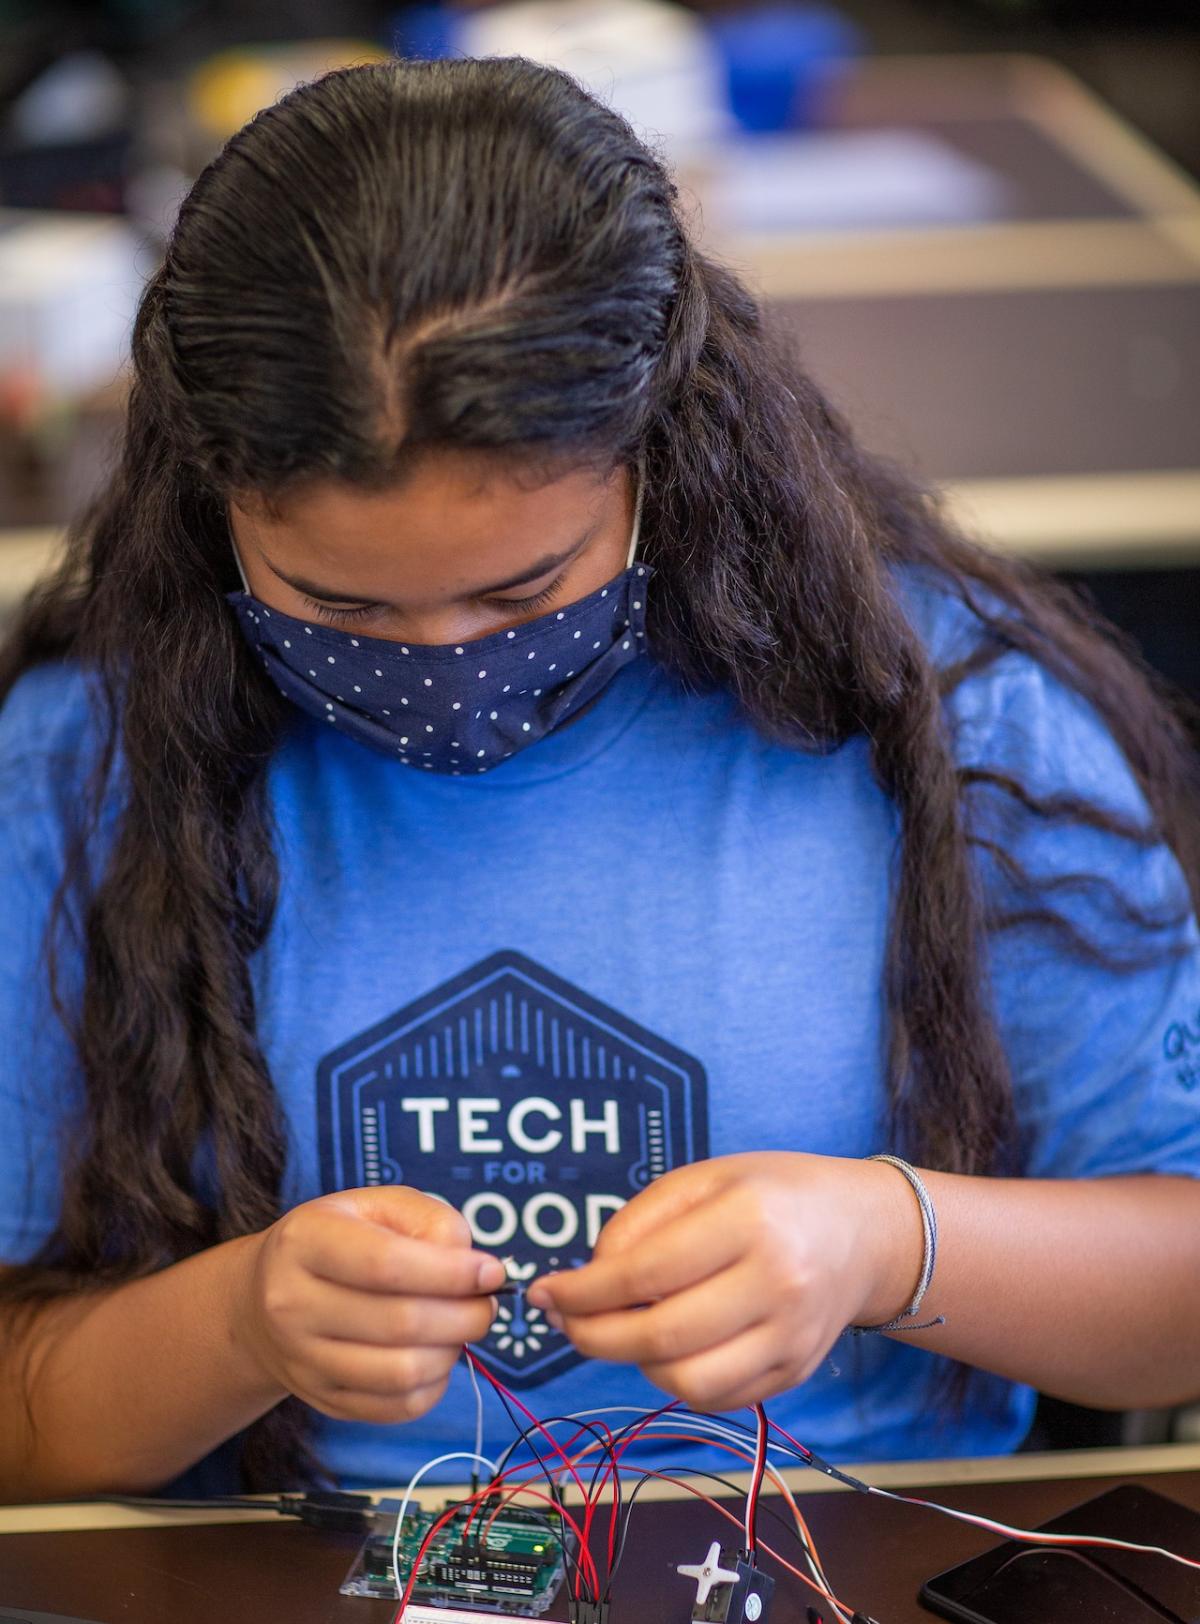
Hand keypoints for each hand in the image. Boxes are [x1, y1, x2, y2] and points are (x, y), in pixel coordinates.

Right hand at [238, 1187, 504, 1422]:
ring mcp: (302, 1360)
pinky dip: (434, 1385)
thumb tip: (473, 1269)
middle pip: (400, 1324)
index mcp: (305, 1240)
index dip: (451, 1272)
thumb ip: (430, 1221)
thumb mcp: (377, 1206)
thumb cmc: (339, 1240)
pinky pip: (395, 1407)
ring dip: (452, 1353)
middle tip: (487, 1305)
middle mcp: (292, 1304)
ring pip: (401, 1374)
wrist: (264, 1298)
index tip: (492, 1272)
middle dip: (465, 1316)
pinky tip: (438, 1355)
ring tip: (461, 1329)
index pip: (387, 1264)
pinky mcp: (321, 1399)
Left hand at [526, 1153, 922, 1410]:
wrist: (862, 1232)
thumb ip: (640, 1222)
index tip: (545, 1293)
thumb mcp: (705, 1178)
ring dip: (634, 1362)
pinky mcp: (795, 1372)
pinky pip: (715, 1398)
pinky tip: (667, 1347)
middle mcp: (777, 1283)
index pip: (644, 1273)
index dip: (582, 1292)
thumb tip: (587, 1280)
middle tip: (566, 1322)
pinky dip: (675, 1380)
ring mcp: (791, 1337)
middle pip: (660, 1336)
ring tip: (624, 1329)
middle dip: (593, 1336)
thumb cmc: (771, 1195)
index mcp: (749, 1219)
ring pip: (685, 1381)